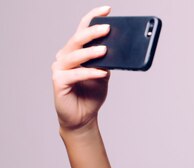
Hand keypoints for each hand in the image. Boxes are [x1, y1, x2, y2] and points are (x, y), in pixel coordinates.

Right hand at [51, 6, 111, 133]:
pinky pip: (76, 74)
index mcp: (76, 51)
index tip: (108, 9)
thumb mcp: (103, 74)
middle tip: (107, 28)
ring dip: (91, 52)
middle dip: (92, 32)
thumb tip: (120, 49)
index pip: (83, 30)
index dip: (93, 17)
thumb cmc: (92, 95)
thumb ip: (107, 62)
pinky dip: (90, 72)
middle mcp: (65, 56)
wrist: (83, 117)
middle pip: (77, 40)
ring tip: (105, 50)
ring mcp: (60, 68)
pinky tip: (102, 73)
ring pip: (75, 55)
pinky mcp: (59, 81)